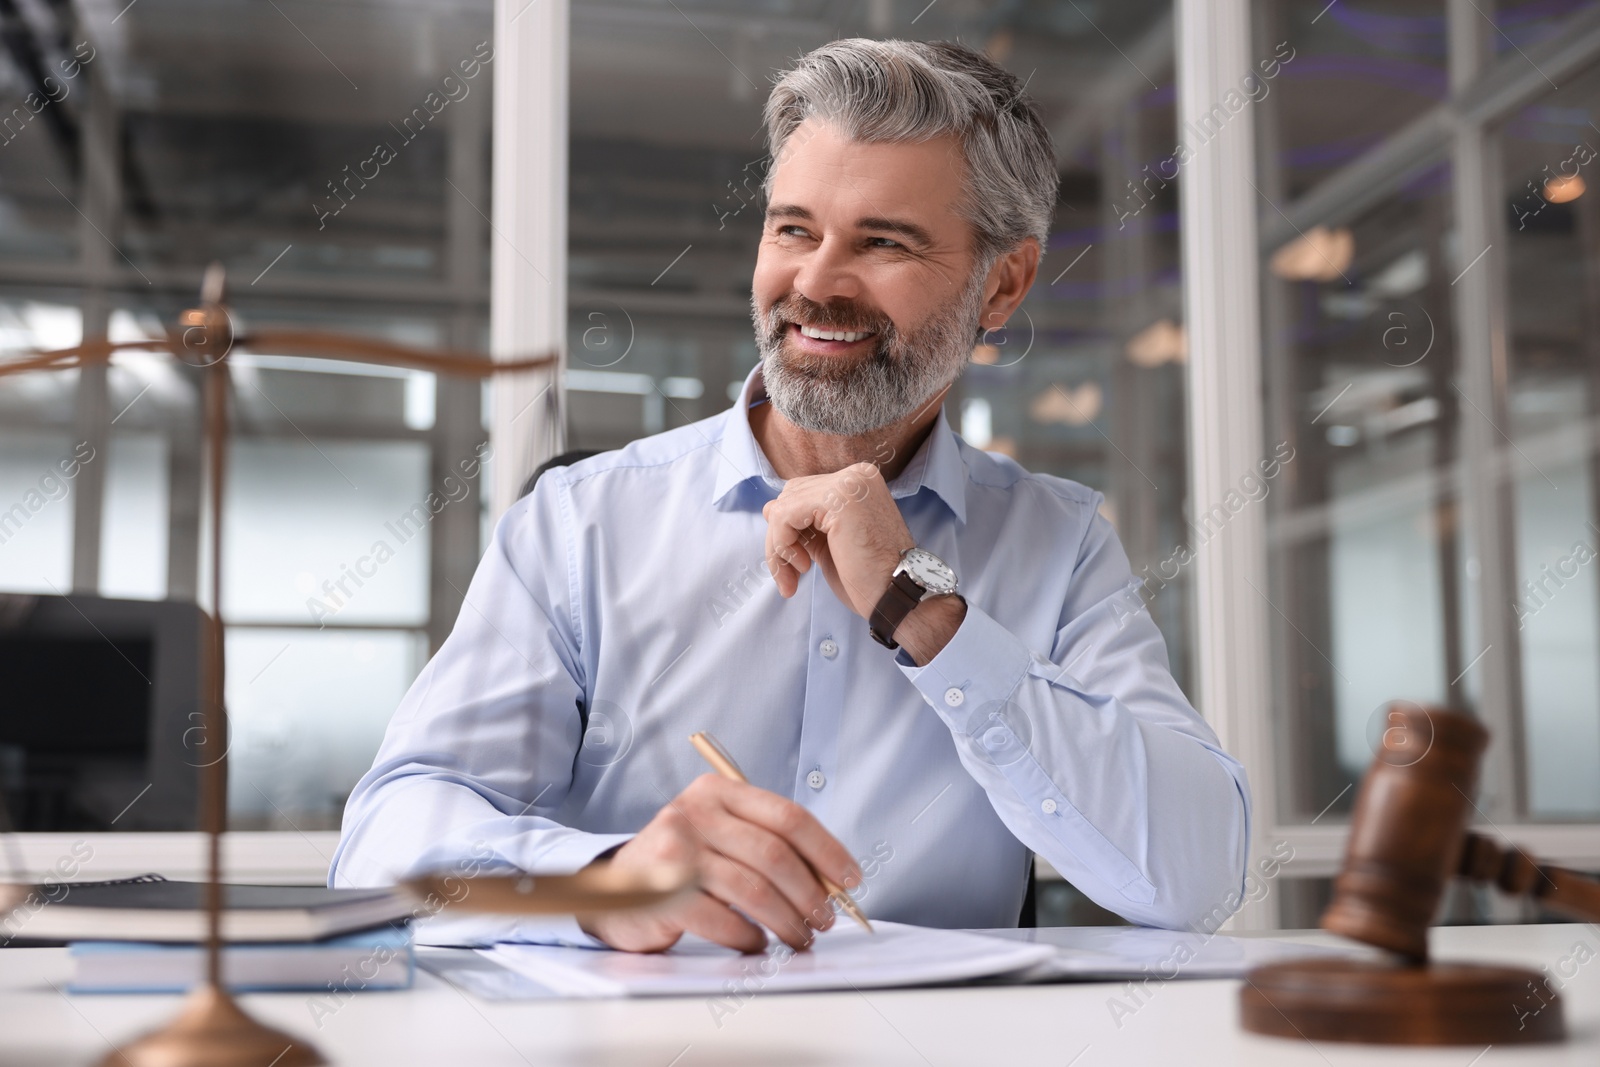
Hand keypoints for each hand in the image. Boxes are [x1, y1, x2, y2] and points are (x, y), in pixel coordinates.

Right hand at [577, 774, 861, 953]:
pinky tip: (755, 944)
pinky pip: (724, 920)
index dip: (828, 850)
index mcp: (718, 792)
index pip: (788, 816)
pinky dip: (749, 938)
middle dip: (811, 894)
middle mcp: (695, 813)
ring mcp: (676, 852)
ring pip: (754, 890)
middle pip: (775, 855)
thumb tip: (831, 880)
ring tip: (799, 937)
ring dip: (787, 921)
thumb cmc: (681, 863)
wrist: (615, 887)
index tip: (851, 879)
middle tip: (825, 920)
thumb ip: (767, 844)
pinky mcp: (662, 893)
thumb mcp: (721, 834)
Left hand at [762, 462, 910, 618]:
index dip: (789, 531)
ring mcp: (848, 483)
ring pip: (783, 506)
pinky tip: (804, 567)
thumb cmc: (870, 578)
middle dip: (780, 539)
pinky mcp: (838, 498)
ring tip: (796, 575)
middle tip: (791, 576)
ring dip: (779, 546)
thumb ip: (804, 523)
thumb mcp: (829, 543)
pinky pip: (784, 515)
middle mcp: (856, 475)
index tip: (796, 566)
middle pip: (790, 496)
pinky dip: (782, 544)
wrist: (899, 596)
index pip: (802, 493)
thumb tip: (770, 508)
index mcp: (858, 482)